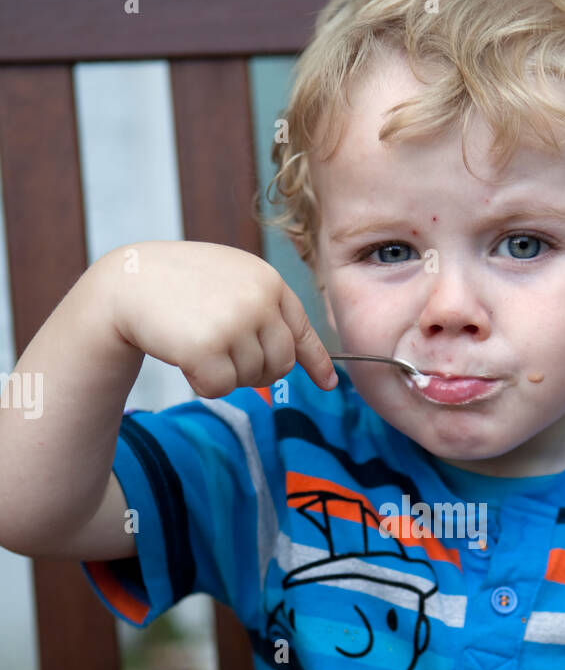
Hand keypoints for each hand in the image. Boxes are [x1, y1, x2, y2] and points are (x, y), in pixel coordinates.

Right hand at [100, 240, 336, 396]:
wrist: (129, 281)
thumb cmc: (179, 284)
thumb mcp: (230, 281)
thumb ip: (263, 310)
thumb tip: (296, 360)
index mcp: (268, 281)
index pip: (301, 330)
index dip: (315, 361)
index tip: (330, 385)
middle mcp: (259, 300)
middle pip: (279, 364)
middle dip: (254, 370)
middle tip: (220, 353)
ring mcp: (236, 323)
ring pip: (251, 379)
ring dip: (224, 373)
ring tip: (197, 341)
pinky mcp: (209, 347)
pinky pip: (221, 389)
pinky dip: (202, 382)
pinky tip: (184, 356)